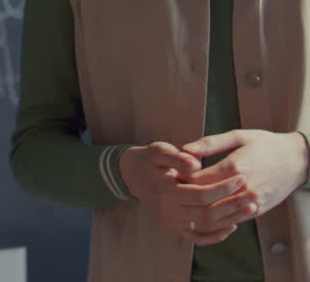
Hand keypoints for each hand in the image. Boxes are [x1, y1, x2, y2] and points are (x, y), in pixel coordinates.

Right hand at [119, 141, 248, 245]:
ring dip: (231, 218)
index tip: (242, 177)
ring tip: (251, 208)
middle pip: (207, 212)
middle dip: (233, 204)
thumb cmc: (149, 159)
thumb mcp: (159, 150)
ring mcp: (171, 221)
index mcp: (164, 191)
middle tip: (254, 194)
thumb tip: (196, 165)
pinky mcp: (174, 227)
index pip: (200, 194)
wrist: (132, 175)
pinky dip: (216, 235)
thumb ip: (177, 157)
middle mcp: (167, 210)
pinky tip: (232, 226)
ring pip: (206, 225)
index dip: (223, 188)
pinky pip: (197, 237)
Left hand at [183, 130, 308, 222]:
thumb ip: (209, 144)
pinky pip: (232, 219)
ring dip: (199, 208)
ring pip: (217, 213)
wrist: (298, 160)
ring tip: (186, 200)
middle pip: (204, 198)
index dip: (180, 178)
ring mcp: (251, 202)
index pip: (196, 180)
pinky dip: (216, 216)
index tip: (171, 175)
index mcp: (234, 167)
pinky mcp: (258, 210)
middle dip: (186, 194)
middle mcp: (242, 187)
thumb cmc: (266, 145)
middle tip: (172, 190)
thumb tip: (184, 149)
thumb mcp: (238, 137)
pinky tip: (205, 209)